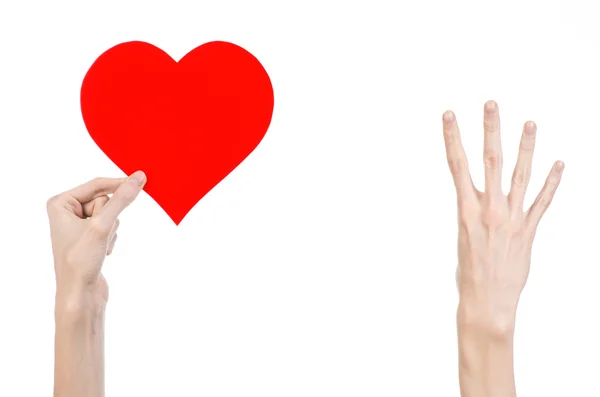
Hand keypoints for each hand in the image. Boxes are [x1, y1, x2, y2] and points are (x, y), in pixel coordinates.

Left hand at [47, 171, 145, 306]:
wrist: (79, 295)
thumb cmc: (81, 260)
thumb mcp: (102, 225)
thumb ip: (121, 199)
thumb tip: (138, 177)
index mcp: (60, 203)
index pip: (97, 184)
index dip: (118, 184)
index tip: (141, 179)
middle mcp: (67, 211)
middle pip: (104, 200)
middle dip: (108, 216)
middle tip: (98, 234)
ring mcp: (78, 225)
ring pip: (110, 214)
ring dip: (111, 229)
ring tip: (99, 246)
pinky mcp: (89, 237)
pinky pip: (111, 226)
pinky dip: (111, 238)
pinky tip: (101, 252)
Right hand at [444, 100, 562, 327]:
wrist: (486, 302)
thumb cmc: (468, 274)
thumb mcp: (461, 238)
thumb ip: (471, 213)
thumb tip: (477, 199)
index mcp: (466, 211)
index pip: (457, 166)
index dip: (452, 138)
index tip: (450, 115)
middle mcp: (489, 210)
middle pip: (489, 161)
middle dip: (490, 130)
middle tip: (491, 104)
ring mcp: (511, 219)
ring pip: (519, 175)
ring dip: (525, 147)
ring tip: (529, 123)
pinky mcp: (528, 231)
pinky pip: (542, 202)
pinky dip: (552, 182)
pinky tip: (559, 164)